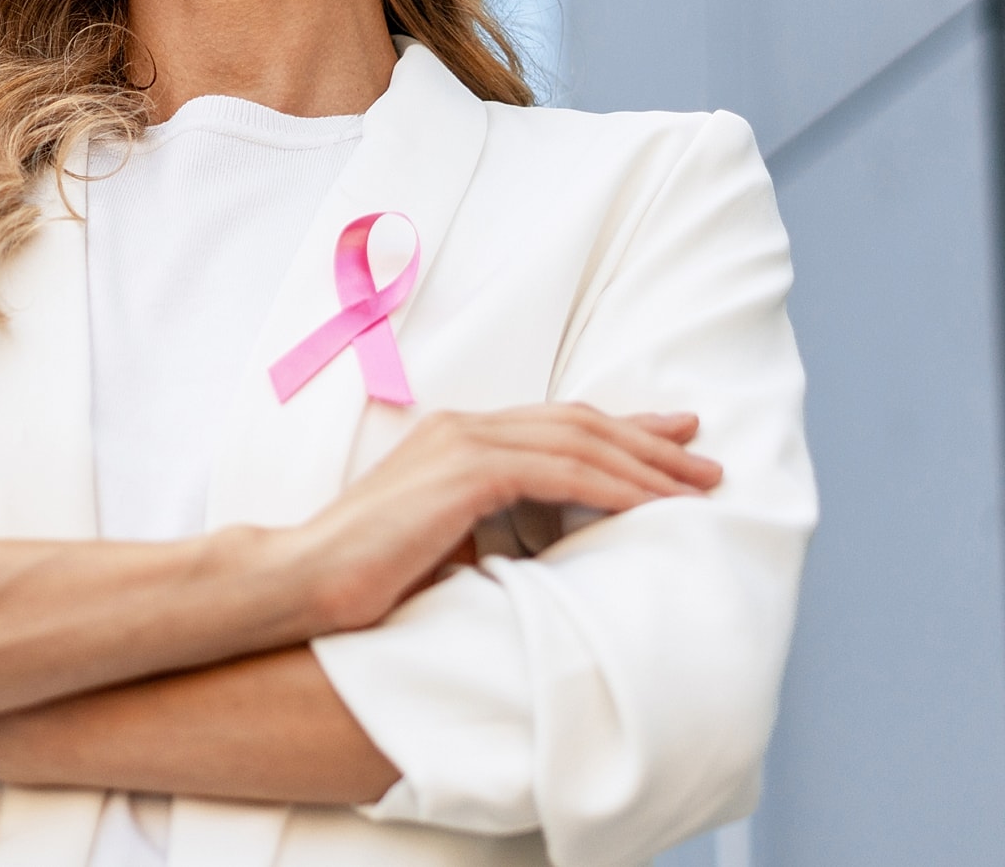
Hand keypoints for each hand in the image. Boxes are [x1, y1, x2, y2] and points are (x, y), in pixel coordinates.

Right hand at [291, 404, 718, 633]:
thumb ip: (487, 532)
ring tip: (697, 485)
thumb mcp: (440, 544)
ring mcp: (463, 444)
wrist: (299, 580)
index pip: (556, 425)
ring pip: (580, 441)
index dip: (620, 430)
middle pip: (580, 422)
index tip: (671, 440)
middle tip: (705, 457)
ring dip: (646, 463)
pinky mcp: (466, 472)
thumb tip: (537, 555)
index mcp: (455, 439)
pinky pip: (563, 473)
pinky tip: (652, 505)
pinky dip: (615, 487)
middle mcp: (463, 427)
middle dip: (650, 439)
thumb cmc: (361, 578)